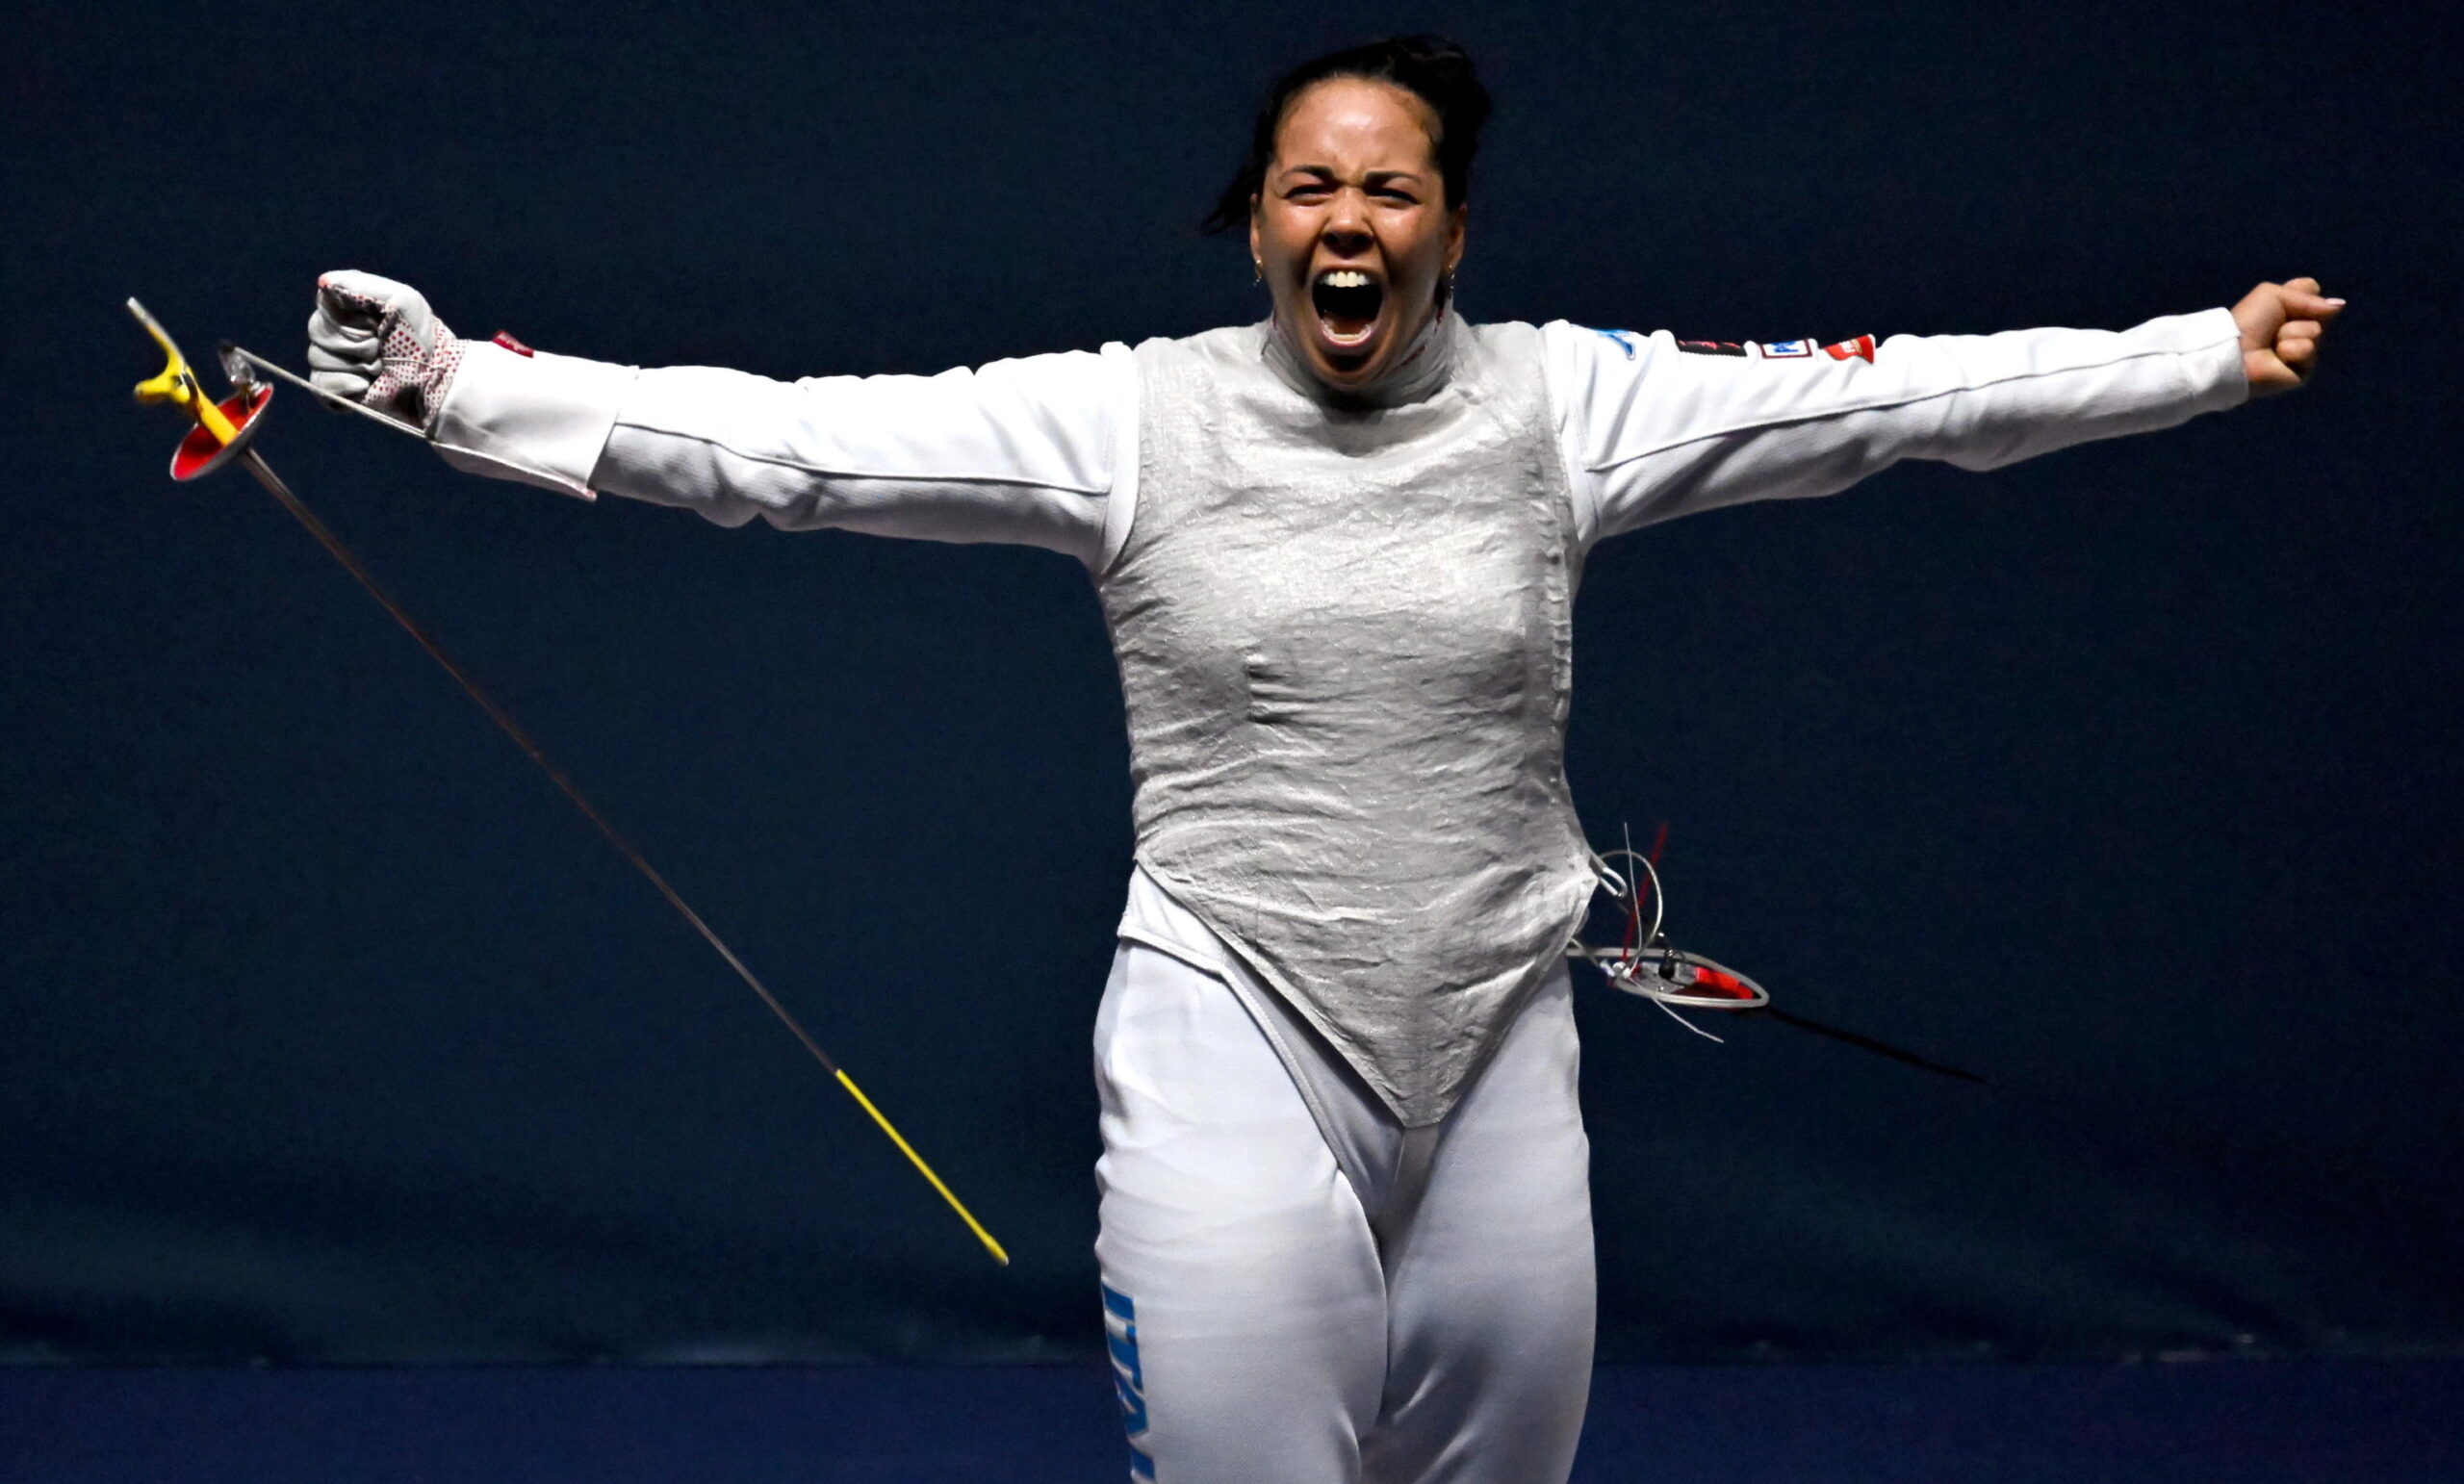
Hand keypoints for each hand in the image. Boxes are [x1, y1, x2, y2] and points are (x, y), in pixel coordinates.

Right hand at [306, 270, 466, 429]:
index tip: (376, 324)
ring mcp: (336, 361)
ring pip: (317, 357)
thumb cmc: (421, 337)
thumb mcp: (401, 299)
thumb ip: (362, 285)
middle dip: (355, 342)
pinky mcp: (337, 389)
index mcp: (349, 308)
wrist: (434, 380)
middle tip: (383, 348)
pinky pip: (319, 384)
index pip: (324, 305)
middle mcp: (338, 332)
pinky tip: (365, 385)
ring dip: (355, 364)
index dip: (348, 318)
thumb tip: (324, 282)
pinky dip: (342, 386)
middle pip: (317, 331)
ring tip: (380, 368)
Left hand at [2231, 277, 2343, 396]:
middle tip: (2275, 325)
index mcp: (2289, 308)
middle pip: (2321, 312)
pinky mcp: (2302, 371)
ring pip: (2316, 331)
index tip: (2281, 300)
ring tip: (2273, 343)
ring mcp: (2302, 349)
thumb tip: (2340, 306)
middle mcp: (2298, 327)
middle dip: (2297, 314)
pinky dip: (2292, 351)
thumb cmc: (2249, 321)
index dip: (2302, 294)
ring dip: (2292, 333)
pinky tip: (2278, 357)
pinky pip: (2310, 352)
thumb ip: (2309, 297)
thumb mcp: (2274, 295)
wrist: (2237, 352)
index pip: (2313, 291)